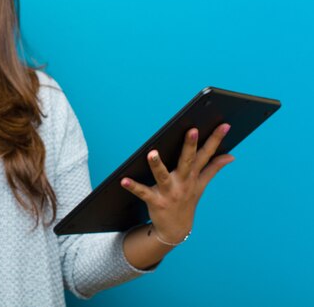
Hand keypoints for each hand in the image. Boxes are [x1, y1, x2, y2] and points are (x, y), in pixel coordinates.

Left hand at [121, 124, 234, 243]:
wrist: (176, 230)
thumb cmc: (186, 201)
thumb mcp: (201, 185)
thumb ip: (213, 168)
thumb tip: (231, 156)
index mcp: (193, 175)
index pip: (207, 154)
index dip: (216, 140)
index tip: (224, 125)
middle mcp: (183, 182)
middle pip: (188, 161)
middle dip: (190, 146)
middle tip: (193, 130)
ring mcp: (169, 192)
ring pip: (163, 176)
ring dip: (157, 165)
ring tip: (152, 153)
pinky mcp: (155, 201)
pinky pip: (143, 192)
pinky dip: (133, 186)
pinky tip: (124, 180)